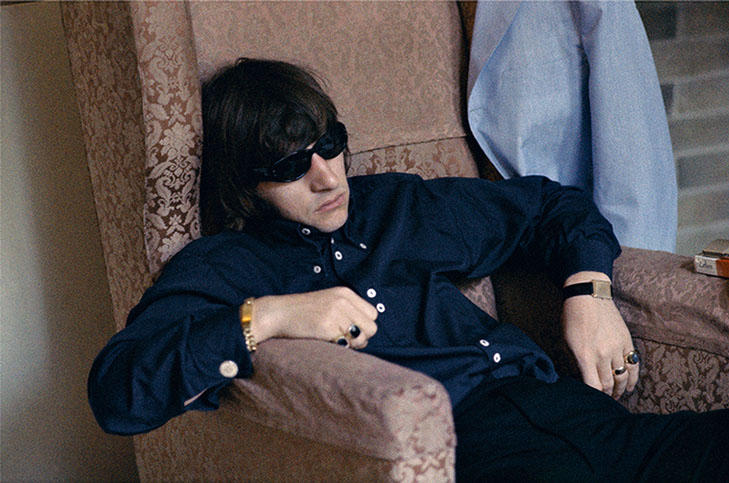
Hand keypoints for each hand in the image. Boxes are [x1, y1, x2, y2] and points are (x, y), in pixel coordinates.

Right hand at [248, 287, 377, 348]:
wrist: (278, 313)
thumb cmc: (303, 312)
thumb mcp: (329, 302)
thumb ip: (348, 311)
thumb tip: (365, 334)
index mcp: (346, 293)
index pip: (373, 313)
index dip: (364, 326)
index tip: (351, 330)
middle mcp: (343, 301)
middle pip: (372, 327)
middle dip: (362, 337)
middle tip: (345, 340)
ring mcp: (335, 313)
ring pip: (362, 338)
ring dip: (352, 345)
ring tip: (336, 341)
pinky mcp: (326, 327)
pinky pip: (346, 344)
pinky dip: (340, 348)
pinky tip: (328, 342)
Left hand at [561, 273, 638, 398]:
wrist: (588, 295)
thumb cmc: (572, 318)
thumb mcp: (566, 341)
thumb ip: (575, 362)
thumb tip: (582, 379)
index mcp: (585, 356)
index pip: (594, 387)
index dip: (595, 397)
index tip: (593, 400)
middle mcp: (603, 355)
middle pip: (609, 384)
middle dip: (607, 396)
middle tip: (605, 401)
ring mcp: (617, 348)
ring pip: (623, 377)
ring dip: (621, 389)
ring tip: (617, 396)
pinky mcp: (627, 341)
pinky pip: (634, 364)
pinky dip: (633, 377)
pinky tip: (629, 385)